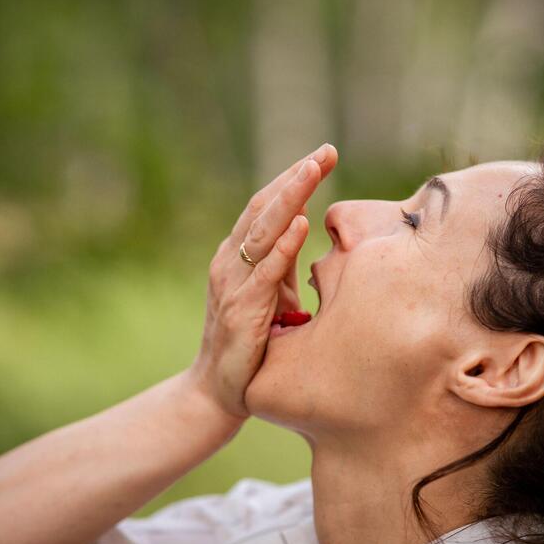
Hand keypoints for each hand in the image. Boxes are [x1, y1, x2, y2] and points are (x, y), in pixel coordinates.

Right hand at [189, 144, 337, 418]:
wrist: (218, 391)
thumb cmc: (249, 342)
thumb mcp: (271, 293)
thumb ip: (284, 261)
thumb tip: (311, 227)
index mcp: (238, 254)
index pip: (267, 206)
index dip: (292, 178)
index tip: (323, 154)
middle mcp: (230, 262)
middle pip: (263, 208)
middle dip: (295, 178)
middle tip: (324, 152)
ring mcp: (233, 285)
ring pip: (262, 232)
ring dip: (290, 199)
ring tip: (312, 172)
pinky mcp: (242, 311)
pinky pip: (264, 274)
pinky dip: (282, 248)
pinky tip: (301, 226)